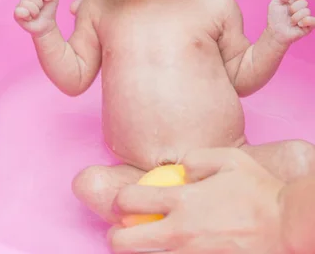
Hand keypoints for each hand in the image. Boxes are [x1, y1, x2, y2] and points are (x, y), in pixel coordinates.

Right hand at [14, 0, 57, 36]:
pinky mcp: (16, 15)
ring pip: (26, 3)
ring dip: (35, 11)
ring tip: (36, 14)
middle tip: (40, 9)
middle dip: (39, 4)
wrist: (47, 24)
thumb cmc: (49, 10)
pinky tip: (30, 18)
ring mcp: (20, 6)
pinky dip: (27, 15)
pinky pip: (19, 11)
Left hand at [109, 148, 286, 253]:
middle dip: (116, 236)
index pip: (131, 200)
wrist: (287, 225)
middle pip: (126, 242)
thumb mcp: (229, 158)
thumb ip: (197, 158)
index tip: (122, 200)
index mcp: (183, 200)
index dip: (120, 199)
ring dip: (139, 253)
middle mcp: (180, 232)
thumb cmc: (258, 190)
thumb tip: (180, 168)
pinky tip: (170, 252)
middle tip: (120, 230)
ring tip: (142, 245)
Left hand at [267, 0, 314, 44]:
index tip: (289, 0)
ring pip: (307, 11)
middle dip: (294, 8)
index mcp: (293, 2)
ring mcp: (305, 17)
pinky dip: (306, 21)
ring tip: (291, 22)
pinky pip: (314, 20)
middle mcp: (300, 9)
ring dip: (296, 17)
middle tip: (288, 14)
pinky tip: (299, 24)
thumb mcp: (274, 4)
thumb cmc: (275, 19)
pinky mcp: (309, 26)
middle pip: (304, 2)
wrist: (275, 33)